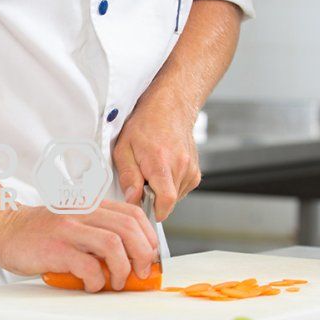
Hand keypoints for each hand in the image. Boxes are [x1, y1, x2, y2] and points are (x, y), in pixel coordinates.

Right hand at [0, 202, 158, 291]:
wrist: (3, 230)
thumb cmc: (39, 233)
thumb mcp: (74, 224)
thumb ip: (98, 233)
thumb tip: (129, 258)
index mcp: (90, 206)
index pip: (133, 215)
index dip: (148, 237)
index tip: (149, 256)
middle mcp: (82, 214)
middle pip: (128, 229)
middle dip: (142, 255)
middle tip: (140, 273)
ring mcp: (68, 230)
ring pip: (113, 244)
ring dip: (122, 269)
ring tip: (117, 282)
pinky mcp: (55, 249)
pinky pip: (88, 266)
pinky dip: (96, 280)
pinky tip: (91, 285)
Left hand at [113, 100, 199, 220]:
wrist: (169, 108)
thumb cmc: (145, 125)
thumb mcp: (123, 149)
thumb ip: (128, 177)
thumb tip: (132, 199)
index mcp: (161, 162)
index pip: (166, 201)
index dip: (155, 211)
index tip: (144, 209)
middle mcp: (180, 167)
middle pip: (168, 201)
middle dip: (153, 199)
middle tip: (142, 182)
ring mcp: (191, 170)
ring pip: (175, 197)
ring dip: (161, 191)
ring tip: (152, 172)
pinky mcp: (195, 172)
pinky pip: (181, 190)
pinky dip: (170, 186)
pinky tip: (163, 171)